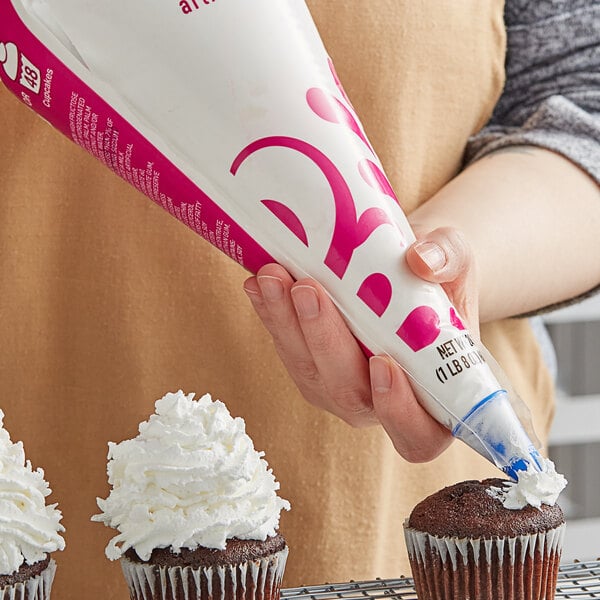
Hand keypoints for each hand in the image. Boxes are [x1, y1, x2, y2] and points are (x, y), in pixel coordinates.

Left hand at [243, 227, 477, 462]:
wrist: (407, 269)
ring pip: (308, 373)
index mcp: (434, 395)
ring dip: (286, 325)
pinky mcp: (310, 366)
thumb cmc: (439, 278)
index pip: (420, 432)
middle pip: (349, 395)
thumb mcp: (457, 259)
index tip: (383, 361)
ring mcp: (340, 386)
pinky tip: (259, 284)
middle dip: (324, 341)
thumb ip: (450, 258)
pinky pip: (287, 350)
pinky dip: (272, 316)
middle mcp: (382, 402)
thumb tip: (421, 260)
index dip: (400, 410)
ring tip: (273, 277)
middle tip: (309, 290)